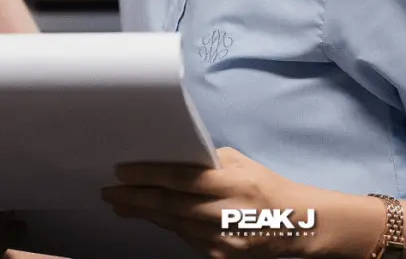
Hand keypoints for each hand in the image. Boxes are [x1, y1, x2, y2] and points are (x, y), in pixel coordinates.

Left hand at [101, 146, 322, 258]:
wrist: (294, 224)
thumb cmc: (266, 185)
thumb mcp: (242, 162)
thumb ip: (209, 161)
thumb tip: (175, 156)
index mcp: (232, 183)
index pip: (182, 179)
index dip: (149, 175)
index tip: (123, 171)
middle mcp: (225, 213)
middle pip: (171, 205)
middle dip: (137, 197)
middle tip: (111, 191)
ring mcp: (220, 240)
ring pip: (173, 224)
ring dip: (144, 213)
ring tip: (121, 203)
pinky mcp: (218, 256)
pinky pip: (185, 237)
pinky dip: (166, 225)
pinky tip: (150, 216)